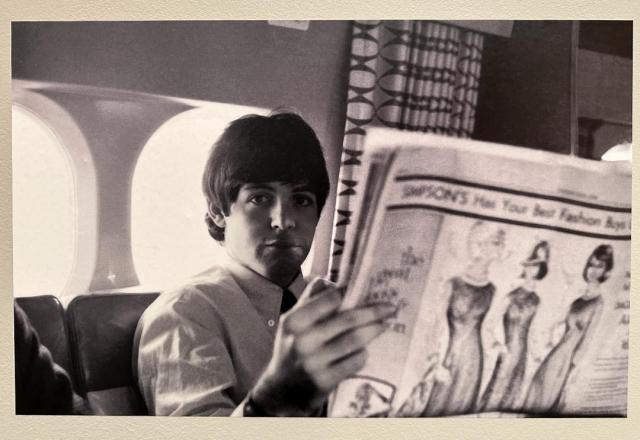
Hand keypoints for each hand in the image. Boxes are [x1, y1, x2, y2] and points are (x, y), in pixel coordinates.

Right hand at [250, 278, 395, 415]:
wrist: (282, 390)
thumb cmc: (292, 348)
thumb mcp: (292, 323)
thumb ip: (310, 299)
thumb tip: (331, 280)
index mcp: (294, 321)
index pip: (330, 298)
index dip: (349, 292)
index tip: (364, 289)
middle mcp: (302, 341)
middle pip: (348, 319)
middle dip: (373, 312)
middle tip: (391, 307)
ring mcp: (314, 363)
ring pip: (354, 341)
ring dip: (374, 331)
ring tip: (385, 325)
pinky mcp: (325, 381)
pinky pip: (354, 362)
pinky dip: (363, 354)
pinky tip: (366, 350)